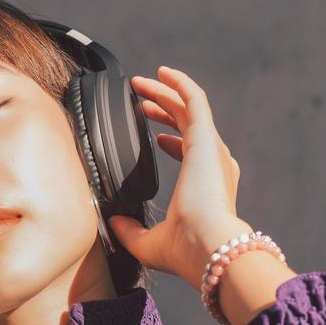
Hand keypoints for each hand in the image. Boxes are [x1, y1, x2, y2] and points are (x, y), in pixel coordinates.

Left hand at [107, 65, 251, 284]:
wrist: (208, 246)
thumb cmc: (186, 251)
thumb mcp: (148, 243)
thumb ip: (130, 231)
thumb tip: (113, 222)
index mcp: (206, 186)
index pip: (190, 154)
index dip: (170, 141)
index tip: (153, 137)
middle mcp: (213, 165)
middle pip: (187, 125)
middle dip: (163, 110)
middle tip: (140, 101)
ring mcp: (211, 149)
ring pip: (189, 108)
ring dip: (166, 93)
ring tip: (142, 83)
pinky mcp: (206, 138)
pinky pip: (194, 99)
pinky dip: (180, 84)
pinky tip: (162, 73)